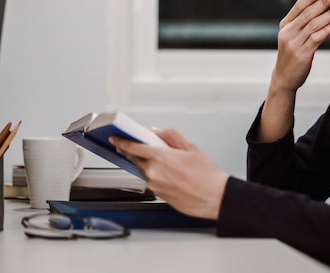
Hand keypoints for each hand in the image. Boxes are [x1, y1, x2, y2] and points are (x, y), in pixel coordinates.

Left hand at [109, 129, 228, 219]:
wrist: (213, 197)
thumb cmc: (206, 175)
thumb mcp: (191, 147)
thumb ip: (171, 136)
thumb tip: (157, 131)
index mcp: (161, 157)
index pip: (132, 147)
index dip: (121, 142)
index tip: (115, 139)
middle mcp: (154, 172)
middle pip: (134, 159)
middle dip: (131, 152)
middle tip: (133, 146)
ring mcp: (154, 185)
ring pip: (142, 170)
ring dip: (145, 163)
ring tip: (160, 160)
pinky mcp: (158, 194)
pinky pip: (150, 180)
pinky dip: (153, 174)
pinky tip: (166, 172)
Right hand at [273, 0, 329, 91]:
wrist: (284, 78)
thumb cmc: (291, 55)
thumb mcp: (291, 36)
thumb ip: (301, 23)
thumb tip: (319, 7)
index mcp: (285, 25)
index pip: (299, 6)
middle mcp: (288, 32)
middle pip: (308, 13)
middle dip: (323, 1)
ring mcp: (294, 43)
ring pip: (314, 24)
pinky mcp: (302, 53)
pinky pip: (317, 38)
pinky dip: (328, 29)